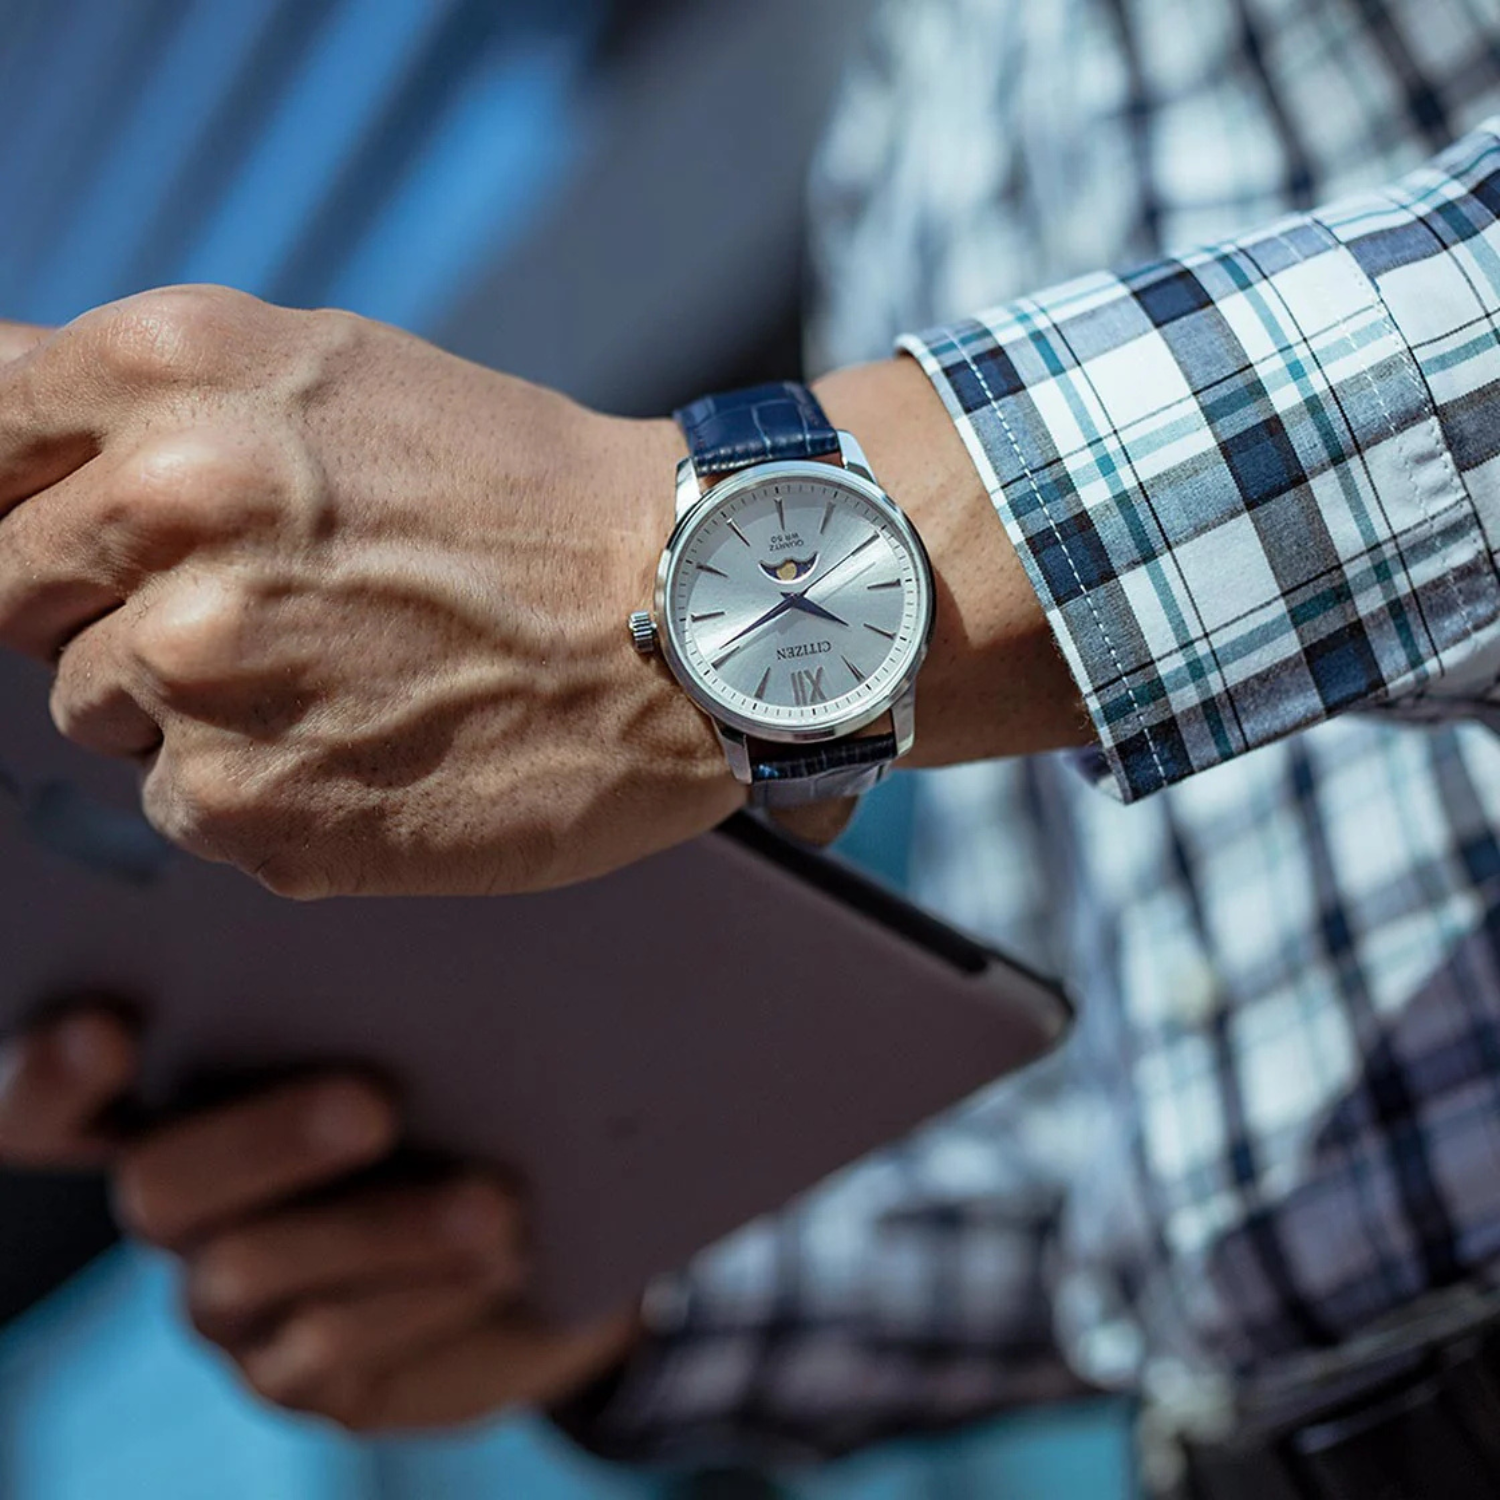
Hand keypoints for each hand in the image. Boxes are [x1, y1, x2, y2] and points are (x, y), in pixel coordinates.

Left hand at [0, 296, 1085, 899]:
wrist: (689, 616)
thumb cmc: (529, 498)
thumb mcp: (336, 374)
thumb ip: (155, 402)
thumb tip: (18, 454)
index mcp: (179, 373)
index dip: (30, 499)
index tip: (86, 539)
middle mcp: (168, 511)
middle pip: (14, 591)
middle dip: (117, 604)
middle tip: (270, 608)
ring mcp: (203, 671)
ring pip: (97, 708)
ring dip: (195, 704)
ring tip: (348, 676)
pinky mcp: (248, 810)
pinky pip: (183, 803)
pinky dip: (262, 786)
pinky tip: (375, 747)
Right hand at [0, 1009, 641, 1430]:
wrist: (542, 1224)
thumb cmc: (470, 1085)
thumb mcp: (431, 1031)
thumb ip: (379, 1000)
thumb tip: (413, 946)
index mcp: (181, 1088)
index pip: (56, 1101)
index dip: (53, 1077)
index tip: (110, 1027)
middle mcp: (182, 1193)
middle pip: (158, 1184)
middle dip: (261, 1140)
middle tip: (372, 1105)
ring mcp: (227, 1293)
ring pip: (249, 1269)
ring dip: (379, 1229)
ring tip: (493, 1202)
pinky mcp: (293, 1370)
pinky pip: (329, 1345)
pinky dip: (420, 1296)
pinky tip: (503, 1258)